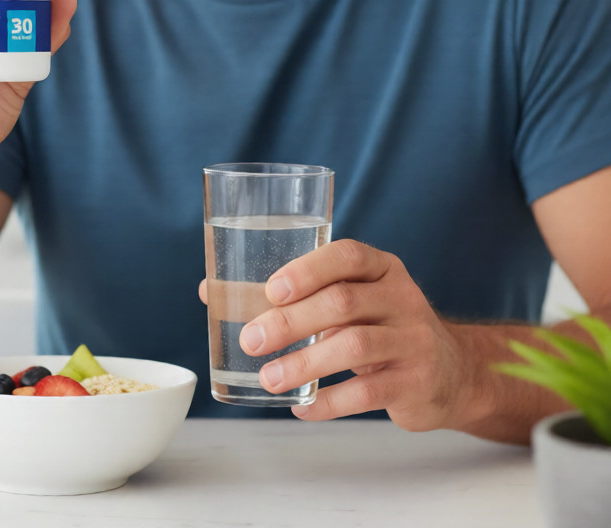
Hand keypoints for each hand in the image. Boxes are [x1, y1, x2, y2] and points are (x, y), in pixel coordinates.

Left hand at [199, 239, 478, 431]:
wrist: (451, 371)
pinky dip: (329, 402)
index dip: (308, 269)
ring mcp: (413, 340)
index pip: (347, 255)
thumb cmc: (379, 326)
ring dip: (304, 364)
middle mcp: (401, 297)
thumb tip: (211, 292)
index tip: (272, 289)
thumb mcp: (350, 299)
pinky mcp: (416, 382)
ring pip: (353, 346)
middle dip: (291, 321)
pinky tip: (302, 407)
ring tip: (268, 378)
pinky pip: (368, 392)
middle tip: (252, 340)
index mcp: (381, 268)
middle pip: (342, 302)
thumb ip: (295, 294)